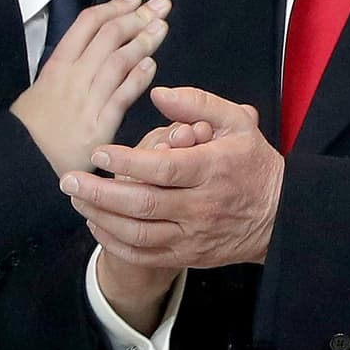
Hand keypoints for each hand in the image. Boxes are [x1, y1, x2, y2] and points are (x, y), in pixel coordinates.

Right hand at [11, 0, 169, 175]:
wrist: (22, 162)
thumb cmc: (32, 128)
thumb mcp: (42, 87)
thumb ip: (69, 68)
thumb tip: (94, 47)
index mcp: (58, 65)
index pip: (88, 24)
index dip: (115, 7)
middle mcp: (73, 78)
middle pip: (109, 36)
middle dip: (138, 16)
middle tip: (161, 5)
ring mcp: (86, 101)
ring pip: (118, 61)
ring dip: (143, 41)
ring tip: (161, 27)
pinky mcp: (98, 127)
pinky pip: (121, 97)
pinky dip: (138, 79)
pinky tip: (152, 65)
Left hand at [61, 86, 282, 268]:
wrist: (280, 216)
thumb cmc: (253, 163)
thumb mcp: (236, 122)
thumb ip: (198, 103)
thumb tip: (158, 94)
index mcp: (213, 169)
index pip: (164, 168)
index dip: (127, 163)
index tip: (98, 153)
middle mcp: (202, 206)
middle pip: (143, 204)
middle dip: (100, 193)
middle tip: (68, 179)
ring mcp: (194, 235)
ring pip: (139, 234)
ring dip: (102, 218)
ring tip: (77, 199)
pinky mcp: (189, 255)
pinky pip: (146, 255)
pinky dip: (116, 243)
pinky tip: (97, 225)